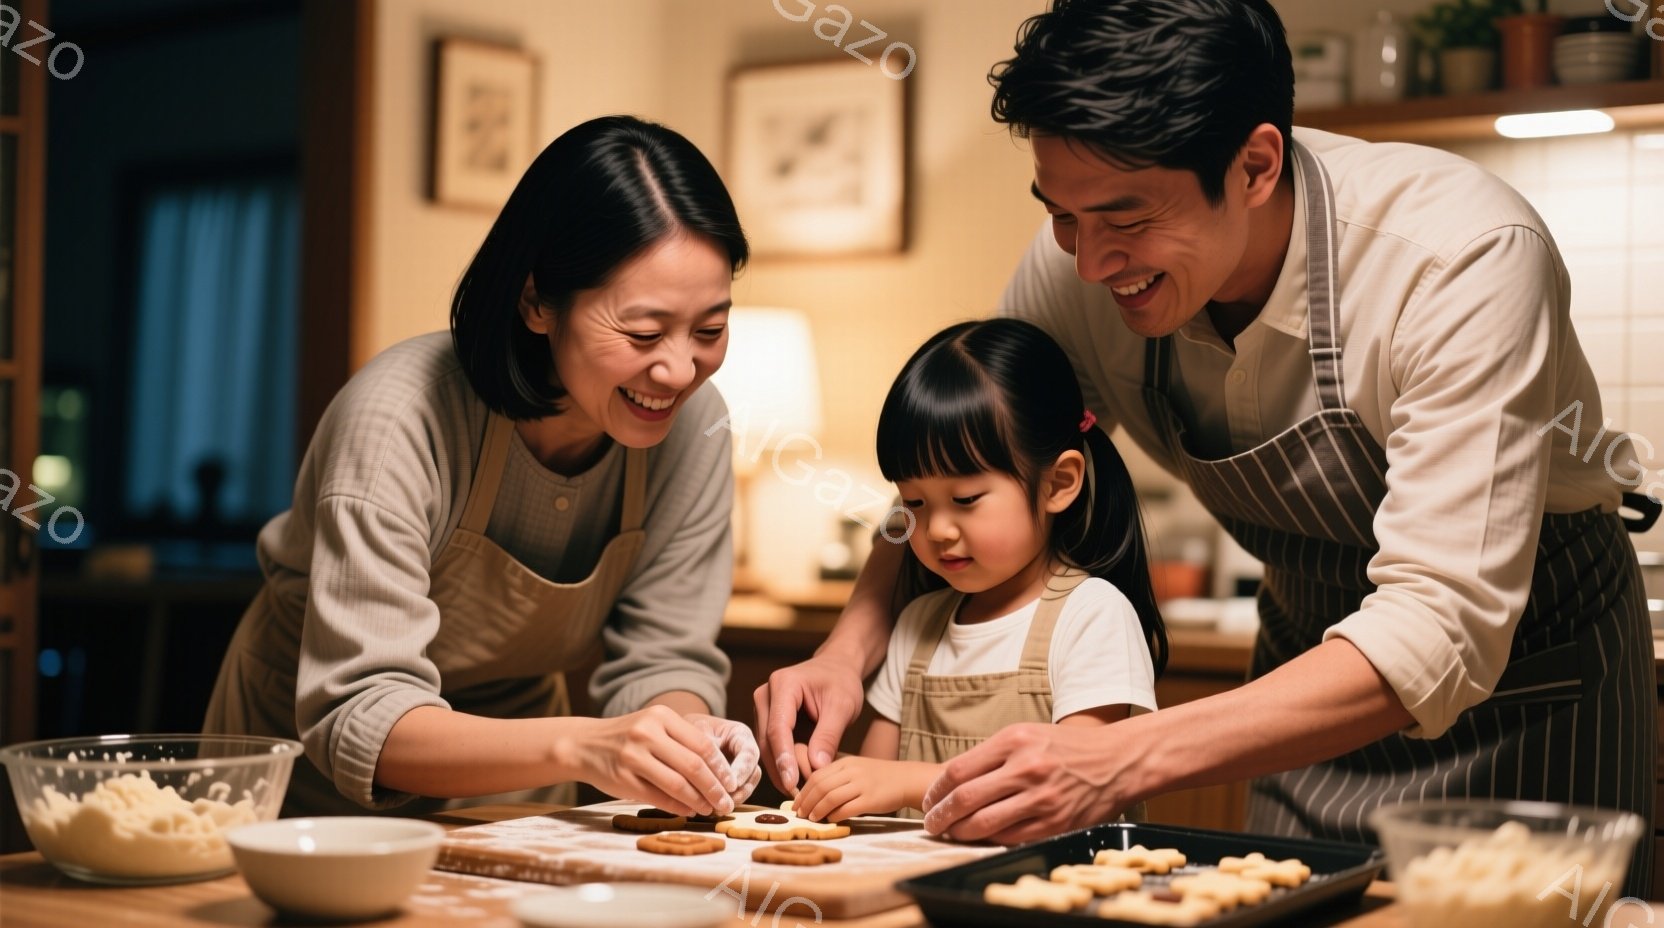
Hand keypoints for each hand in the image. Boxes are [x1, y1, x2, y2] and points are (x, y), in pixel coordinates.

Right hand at [563, 706, 738, 816]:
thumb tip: (718, 773)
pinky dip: (678, 806)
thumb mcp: (653, 726)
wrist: (584, 744)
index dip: (721, 767)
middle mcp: (647, 733)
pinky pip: (658, 797)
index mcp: (661, 717)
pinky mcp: (623, 779)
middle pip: (693, 766)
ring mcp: (633, 757)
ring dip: (698, 801)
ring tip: (710, 809)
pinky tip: (689, 810)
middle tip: (726, 803)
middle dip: (715, 788)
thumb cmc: (627, 737)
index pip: (702, 744)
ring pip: (677, 784)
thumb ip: (682, 742)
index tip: (732, 783)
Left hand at [687, 714, 761, 805]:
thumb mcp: (697, 732)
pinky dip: (725, 802)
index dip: (742, 770)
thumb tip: (712, 772)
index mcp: (740, 735)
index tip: (731, 785)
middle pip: (753, 774)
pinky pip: (734, 794)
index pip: (749, 754)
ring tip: (718, 809)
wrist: (679, 734)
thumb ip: (707, 749)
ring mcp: (740, 768)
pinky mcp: (731, 782)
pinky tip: (712, 809)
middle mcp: (744, 752)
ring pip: (746, 787)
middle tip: (726, 802)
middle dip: (741, 790)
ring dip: (734, 799)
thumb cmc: (689, 728)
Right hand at [753, 652, 866, 794]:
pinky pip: (772, 746)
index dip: (784, 758)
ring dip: (780, 770)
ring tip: (797, 792)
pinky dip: (783, 763)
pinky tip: (795, 781)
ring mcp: (764, 708)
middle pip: (767, 739)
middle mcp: (766, 695)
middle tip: (795, 794)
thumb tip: (817, 767)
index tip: (791, 782)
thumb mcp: (842, 706)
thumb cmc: (841, 682)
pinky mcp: (768, 720)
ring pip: (766, 746)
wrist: (837, 668)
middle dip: (780, 768)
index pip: (778, 727)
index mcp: (783, 685)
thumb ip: (829, 735)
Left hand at [794, 756, 932, 821]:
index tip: (796, 803)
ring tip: (811, 819)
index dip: (803, 791)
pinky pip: (846, 808)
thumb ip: (838, 777)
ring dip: (817, 810)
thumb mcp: (857, 769)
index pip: (817, 775)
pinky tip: (830, 820)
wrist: (907, 780)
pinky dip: (834, 816)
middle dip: (806, 802)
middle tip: (799, 814)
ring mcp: (862, 785)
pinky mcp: (871, 799)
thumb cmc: (880, 777)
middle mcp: (852, 771)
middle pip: (821, 786)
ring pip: (830, 797)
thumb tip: (815, 795)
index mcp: (846, 762)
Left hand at [921, 723, 1132, 844]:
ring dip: (960, 832)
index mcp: (1015, 741)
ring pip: (984, 823)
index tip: (928, 800)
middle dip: (940, 816)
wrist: (1117, 761)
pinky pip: (1010, 837)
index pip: (958, 770)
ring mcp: (1041, 798)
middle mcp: (1026, 768)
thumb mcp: (1027, 735)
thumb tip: (953, 778)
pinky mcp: (1054, 823)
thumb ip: (992, 754)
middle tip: (931, 823)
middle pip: (965, 799)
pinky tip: (981, 838)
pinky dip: (989, 840)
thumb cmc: (1067, 748)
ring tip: (951, 833)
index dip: (935, 790)